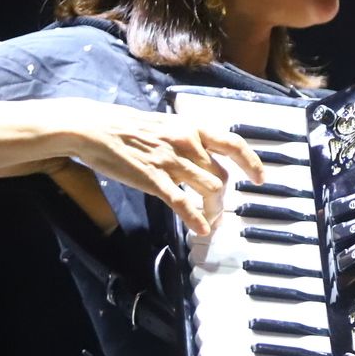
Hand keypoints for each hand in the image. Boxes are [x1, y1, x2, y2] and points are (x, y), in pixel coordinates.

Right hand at [56, 102, 263, 234]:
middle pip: (221, 177)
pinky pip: (183, 202)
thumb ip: (186, 140)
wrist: (94, 128)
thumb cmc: (127, 128)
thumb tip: (203, 157)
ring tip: (208, 222)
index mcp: (192, 128)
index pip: (233, 143)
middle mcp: (188, 143)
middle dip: (222, 200)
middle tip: (217, 213)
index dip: (251, 162)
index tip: (260, 179)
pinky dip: (196, 218)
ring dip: (213, 211)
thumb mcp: (166, 126)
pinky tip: (200, 229)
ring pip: (209, 190)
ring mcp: (172, 161)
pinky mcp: (155, 178)